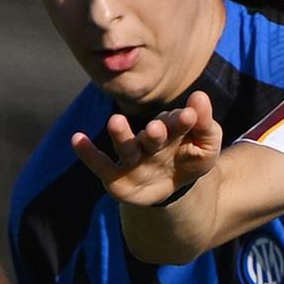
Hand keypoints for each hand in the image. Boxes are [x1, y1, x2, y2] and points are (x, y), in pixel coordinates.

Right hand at [72, 90, 224, 211]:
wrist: (174, 187)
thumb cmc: (190, 160)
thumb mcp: (207, 148)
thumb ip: (207, 126)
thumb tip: (200, 96)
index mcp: (172, 133)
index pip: (177, 125)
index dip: (182, 121)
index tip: (189, 115)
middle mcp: (149, 142)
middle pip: (151, 136)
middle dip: (153, 133)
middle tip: (156, 128)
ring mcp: (131, 158)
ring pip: (125, 146)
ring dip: (120, 134)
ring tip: (115, 121)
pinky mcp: (115, 176)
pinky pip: (100, 164)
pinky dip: (88, 153)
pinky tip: (77, 139)